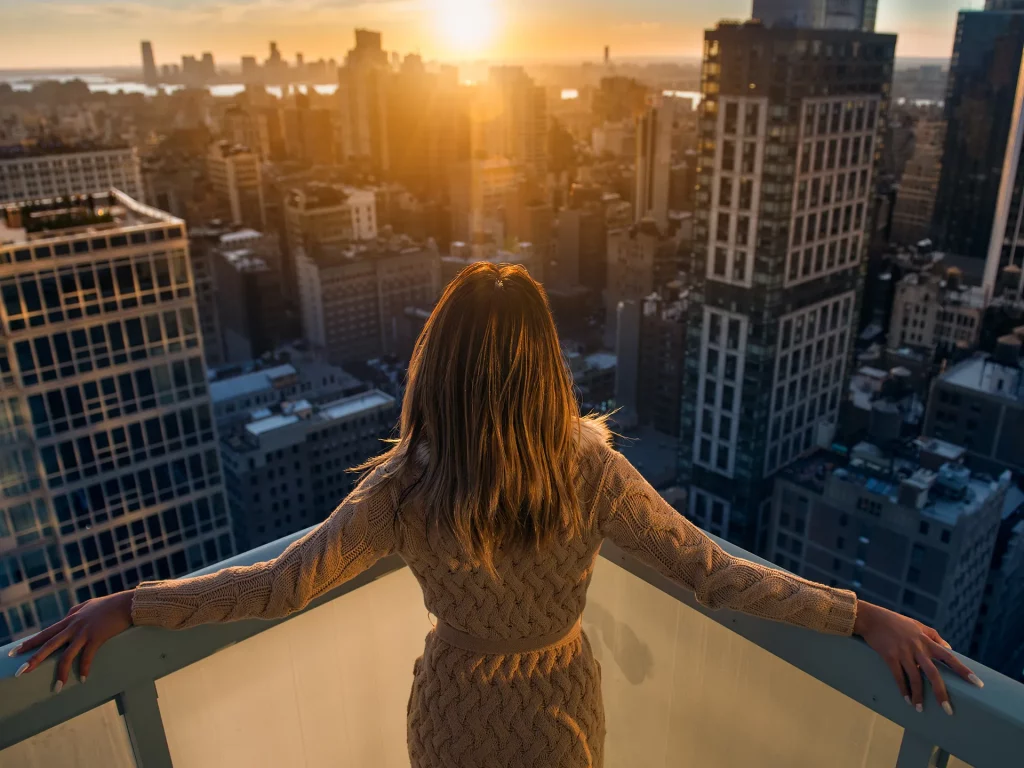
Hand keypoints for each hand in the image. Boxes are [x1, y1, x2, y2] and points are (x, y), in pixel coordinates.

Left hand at [8, 591, 133, 691]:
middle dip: (34, 659)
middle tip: (21, 672)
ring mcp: (84, 632)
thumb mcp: (87, 606)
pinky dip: (85, 669)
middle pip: (49, 645)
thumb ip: (74, 612)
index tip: (15, 652)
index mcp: (70, 619)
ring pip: (67, 655)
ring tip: (57, 688)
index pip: (45, 633)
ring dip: (61, 673)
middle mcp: (73, 626)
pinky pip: (87, 657)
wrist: (126, 603)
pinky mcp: (97, 637)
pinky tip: (83, 679)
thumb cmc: (109, 605)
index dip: (29, 643)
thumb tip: (66, 618)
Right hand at [854, 600, 982, 714]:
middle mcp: (917, 648)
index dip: (963, 670)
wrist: (871, 618)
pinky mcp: (889, 656)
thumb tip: (949, 648)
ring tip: (919, 709)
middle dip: (941, 693)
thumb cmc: (895, 622)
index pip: (949, 657)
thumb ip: (934, 635)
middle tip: (948, 710)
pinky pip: (898, 677)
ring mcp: (903, 653)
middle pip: (933, 673)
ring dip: (918, 696)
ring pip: (915, 679)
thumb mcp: (917, 625)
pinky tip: (906, 699)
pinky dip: (903, 689)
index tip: (977, 683)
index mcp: (926, 640)